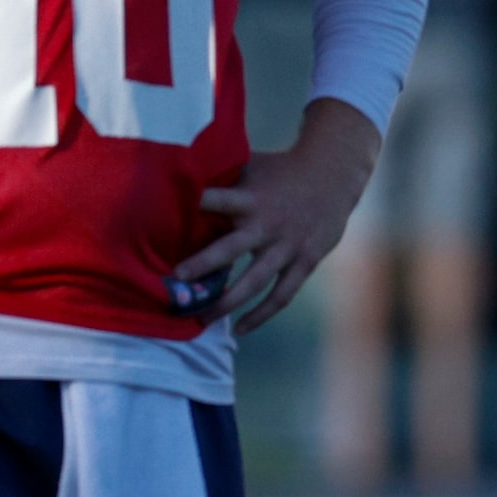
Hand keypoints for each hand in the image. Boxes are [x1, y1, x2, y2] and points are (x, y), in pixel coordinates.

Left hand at [176, 98, 381, 333]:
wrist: (334, 173)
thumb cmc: (281, 170)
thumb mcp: (252, 166)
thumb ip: (222, 177)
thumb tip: (178, 175)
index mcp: (250, 198)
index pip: (217, 201)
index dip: (195, 207)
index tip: (161, 218)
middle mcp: (268, 224)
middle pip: (231, 249)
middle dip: (203, 265)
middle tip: (175, 280)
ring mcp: (288, 246)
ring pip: (254, 281)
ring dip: (226, 302)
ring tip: (201, 318)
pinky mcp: (305, 261)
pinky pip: (281, 294)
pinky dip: (261, 314)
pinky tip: (240, 329)